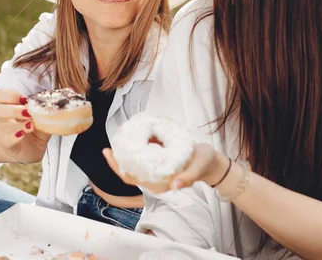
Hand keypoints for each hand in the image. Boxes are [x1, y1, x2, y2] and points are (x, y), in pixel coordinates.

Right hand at [0, 89, 50, 163]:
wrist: (34, 148)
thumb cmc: (35, 129)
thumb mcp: (41, 116)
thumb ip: (42, 109)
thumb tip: (49, 102)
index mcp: (9, 107)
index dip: (8, 95)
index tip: (24, 99)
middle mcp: (3, 119)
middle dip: (14, 109)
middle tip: (28, 112)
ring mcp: (4, 133)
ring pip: (2, 124)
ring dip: (17, 123)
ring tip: (31, 125)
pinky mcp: (8, 146)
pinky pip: (6, 140)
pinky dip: (14, 136)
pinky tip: (22, 134)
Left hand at [103, 143, 229, 193]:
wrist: (211, 163)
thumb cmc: (204, 164)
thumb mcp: (198, 167)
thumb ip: (188, 177)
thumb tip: (175, 186)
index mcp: (160, 183)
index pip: (133, 178)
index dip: (118, 167)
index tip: (109, 154)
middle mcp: (154, 179)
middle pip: (129, 172)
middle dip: (117, 160)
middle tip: (110, 144)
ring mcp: (155, 171)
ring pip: (134, 164)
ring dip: (126, 151)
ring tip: (121, 136)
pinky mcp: (159, 163)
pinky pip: (143, 156)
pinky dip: (137, 146)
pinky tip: (134, 135)